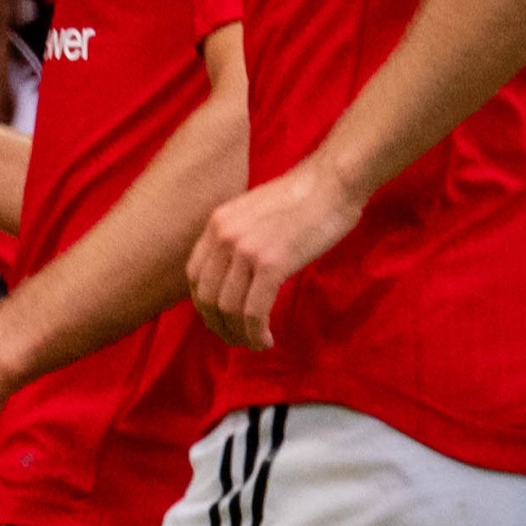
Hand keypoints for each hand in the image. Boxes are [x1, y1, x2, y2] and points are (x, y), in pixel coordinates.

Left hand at [188, 152, 358, 345]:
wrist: (331, 183)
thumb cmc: (302, 199)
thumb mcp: (253, 213)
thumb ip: (237, 238)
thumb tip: (234, 274)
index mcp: (217, 223)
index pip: (194, 275)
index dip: (204, 305)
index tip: (221, 318)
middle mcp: (223, 236)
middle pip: (206, 297)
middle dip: (218, 325)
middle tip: (237, 339)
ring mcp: (245, 250)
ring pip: (228, 309)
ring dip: (239, 334)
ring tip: (255, 343)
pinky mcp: (271, 264)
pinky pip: (253, 311)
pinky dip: (255, 332)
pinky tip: (266, 339)